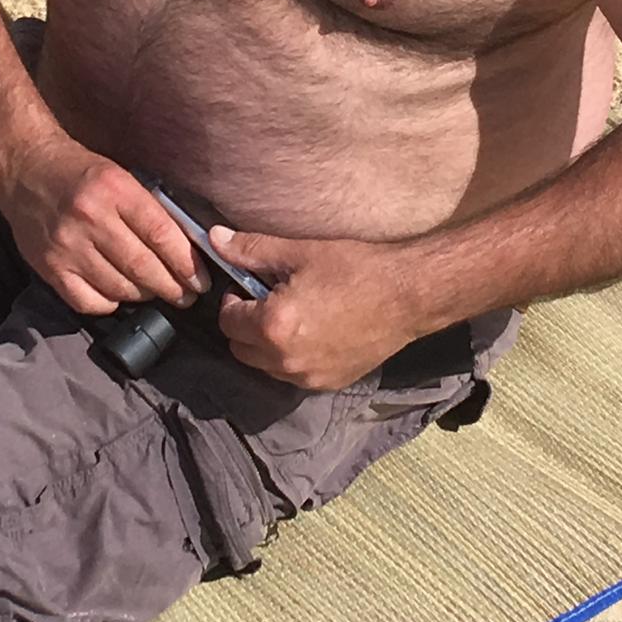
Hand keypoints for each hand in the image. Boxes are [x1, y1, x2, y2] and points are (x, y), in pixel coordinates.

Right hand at [0, 135, 210, 316]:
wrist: (25, 170)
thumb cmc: (80, 172)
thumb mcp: (120, 176)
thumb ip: (149, 209)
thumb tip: (186, 248)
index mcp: (114, 189)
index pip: (160, 233)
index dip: (185, 262)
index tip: (200, 279)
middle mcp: (90, 218)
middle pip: (142, 266)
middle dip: (172, 287)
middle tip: (186, 296)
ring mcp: (67, 246)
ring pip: (119, 288)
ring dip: (144, 295)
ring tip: (154, 292)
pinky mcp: (49, 268)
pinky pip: (89, 302)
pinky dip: (110, 303)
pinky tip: (118, 294)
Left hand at [211, 226, 408, 390]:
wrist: (407, 295)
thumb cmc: (354, 268)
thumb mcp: (299, 252)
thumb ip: (251, 249)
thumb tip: (214, 238)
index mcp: (273, 327)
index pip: (227, 321)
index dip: (233, 300)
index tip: (248, 285)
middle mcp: (286, 361)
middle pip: (240, 349)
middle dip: (244, 325)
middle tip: (265, 299)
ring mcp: (309, 378)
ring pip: (264, 366)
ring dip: (265, 344)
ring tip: (290, 314)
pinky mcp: (330, 383)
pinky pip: (293, 375)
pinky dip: (290, 357)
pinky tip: (312, 330)